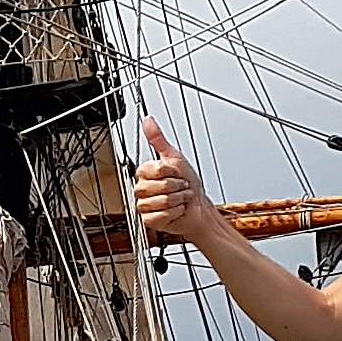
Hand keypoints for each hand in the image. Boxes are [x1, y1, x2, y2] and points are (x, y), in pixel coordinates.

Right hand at [132, 119, 217, 245]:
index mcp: (146, 173)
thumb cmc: (189, 184)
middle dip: (177, 187)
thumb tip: (148, 120)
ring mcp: (145, 205)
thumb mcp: (175, 158)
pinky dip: (175, 212)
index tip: (177, 172)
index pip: (153, 169)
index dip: (170, 171)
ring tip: (180, 199)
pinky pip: (160, 215)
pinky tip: (177, 210)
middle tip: (181, 187)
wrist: (198, 207)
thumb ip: (158, 139)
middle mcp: (142, 189)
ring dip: (178, 200)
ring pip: (160, 201)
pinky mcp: (149, 220)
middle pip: (158, 186)